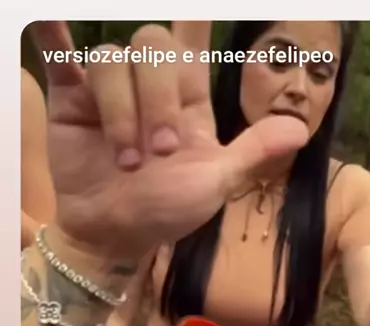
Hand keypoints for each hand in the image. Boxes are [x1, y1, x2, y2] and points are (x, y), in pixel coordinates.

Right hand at [31, 22, 307, 259]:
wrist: (115, 236)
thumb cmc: (166, 211)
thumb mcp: (215, 183)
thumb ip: (252, 152)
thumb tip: (299, 128)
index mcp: (186, 98)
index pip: (190, 41)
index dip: (194, 18)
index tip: (198, 5)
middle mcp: (147, 87)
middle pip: (151, 45)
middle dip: (158, 99)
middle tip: (160, 153)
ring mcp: (107, 91)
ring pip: (112, 60)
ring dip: (122, 112)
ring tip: (127, 161)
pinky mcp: (71, 100)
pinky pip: (60, 55)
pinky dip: (52, 35)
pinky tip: (47, 20)